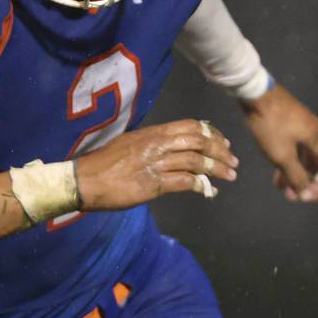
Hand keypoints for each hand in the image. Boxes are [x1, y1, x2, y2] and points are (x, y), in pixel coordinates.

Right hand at [74, 119, 237, 209]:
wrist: (84, 180)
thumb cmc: (102, 164)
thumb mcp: (128, 144)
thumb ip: (149, 145)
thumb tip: (166, 149)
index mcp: (152, 133)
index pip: (189, 126)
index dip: (210, 133)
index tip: (222, 141)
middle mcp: (157, 144)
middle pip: (198, 141)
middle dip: (220, 150)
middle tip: (233, 160)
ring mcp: (156, 163)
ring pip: (196, 161)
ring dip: (217, 168)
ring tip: (230, 175)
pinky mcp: (153, 184)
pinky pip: (184, 182)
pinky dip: (200, 185)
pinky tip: (208, 190)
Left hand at [240, 84, 317, 202]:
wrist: (255, 93)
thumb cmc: (271, 126)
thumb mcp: (282, 156)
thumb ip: (296, 176)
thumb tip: (307, 194)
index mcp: (317, 139)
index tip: (307, 195)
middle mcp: (315, 132)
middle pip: (317, 162)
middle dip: (305, 181)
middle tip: (292, 196)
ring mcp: (302, 125)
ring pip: (303, 155)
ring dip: (295, 172)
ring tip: (281, 187)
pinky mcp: (290, 121)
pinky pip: (295, 145)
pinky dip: (289, 159)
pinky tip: (276, 169)